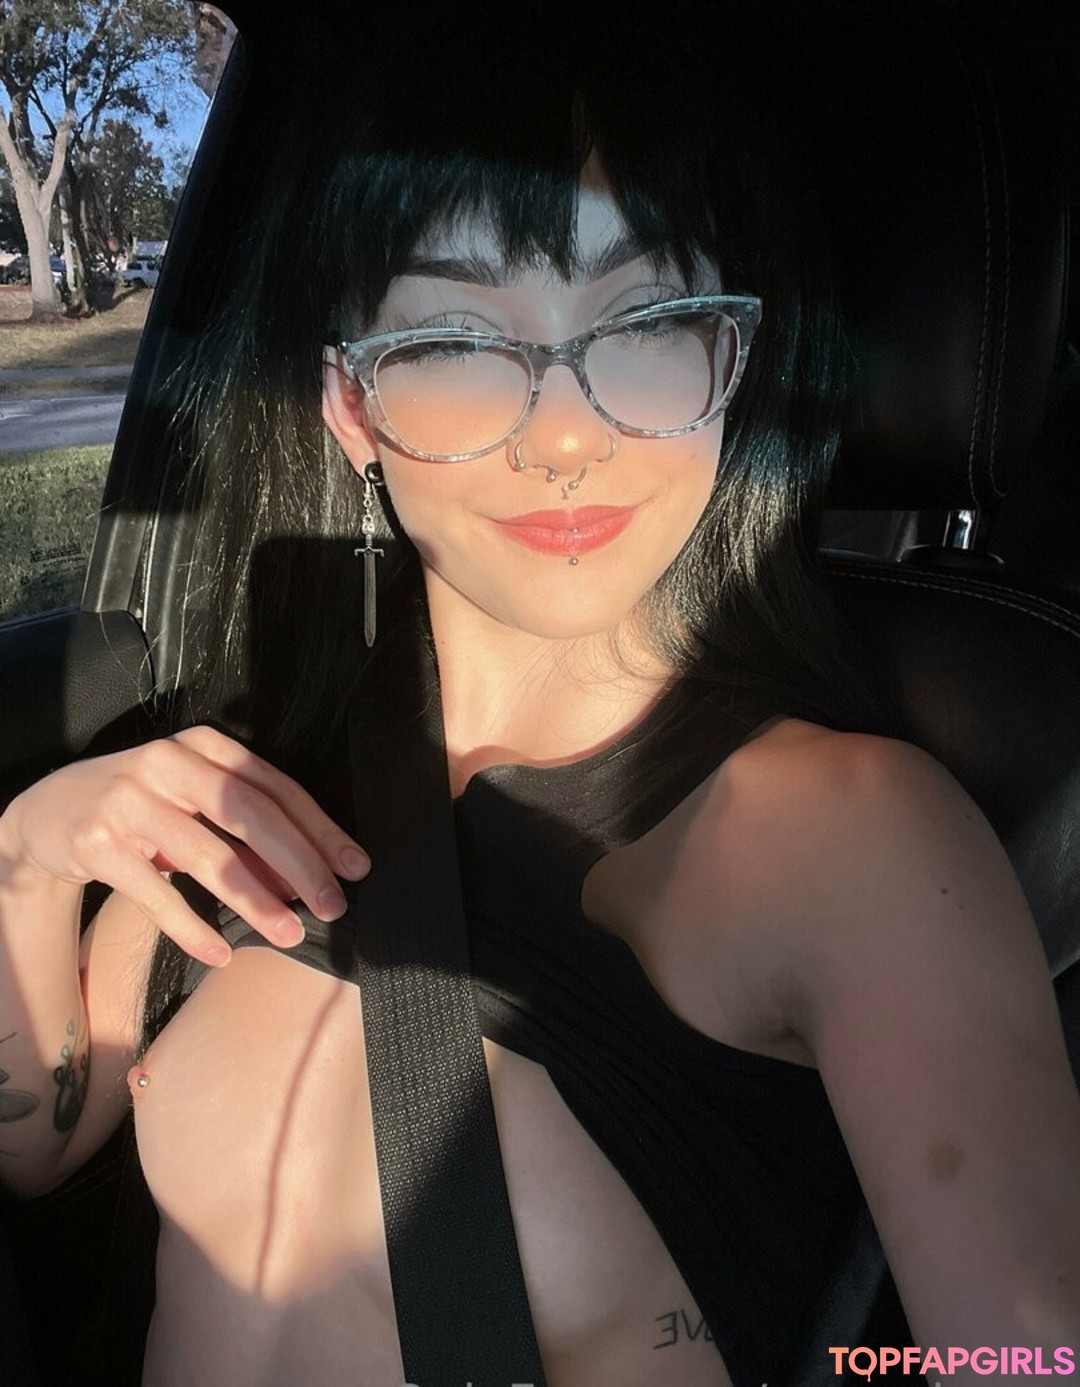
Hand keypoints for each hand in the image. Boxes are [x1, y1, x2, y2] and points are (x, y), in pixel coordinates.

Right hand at [4, 725, 368, 966]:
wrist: (46, 814)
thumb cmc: (140, 806)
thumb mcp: (193, 803)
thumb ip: (244, 833)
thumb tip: (305, 880)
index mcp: (205, 746)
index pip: (276, 787)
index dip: (320, 829)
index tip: (354, 867)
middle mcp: (169, 763)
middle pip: (250, 814)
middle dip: (299, 863)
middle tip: (333, 905)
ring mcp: (129, 800)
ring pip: (206, 855)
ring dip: (255, 901)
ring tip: (290, 934)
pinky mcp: (97, 843)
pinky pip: (155, 893)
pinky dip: (192, 928)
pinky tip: (222, 952)